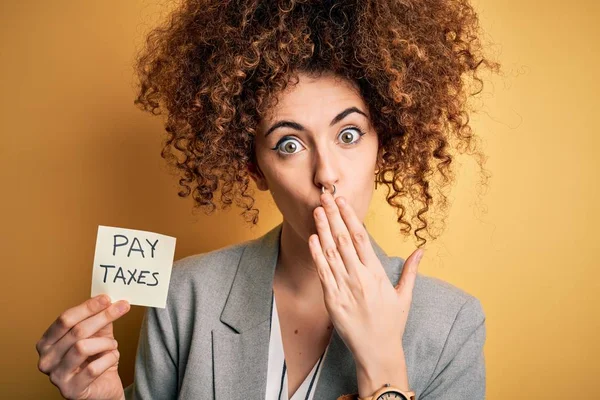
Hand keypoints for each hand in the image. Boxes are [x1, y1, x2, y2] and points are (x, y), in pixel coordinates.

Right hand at [36, 295, 129, 399]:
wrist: (103, 388)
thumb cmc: (96, 360)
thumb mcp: (97, 335)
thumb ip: (99, 319)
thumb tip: (109, 300)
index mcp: (47, 342)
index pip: (65, 319)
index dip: (87, 307)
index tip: (107, 298)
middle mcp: (46, 360)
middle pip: (76, 331)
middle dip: (102, 317)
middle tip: (122, 308)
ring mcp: (56, 377)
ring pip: (82, 348)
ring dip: (106, 343)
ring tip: (113, 345)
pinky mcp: (71, 390)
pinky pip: (93, 368)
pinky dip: (109, 359)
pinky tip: (112, 358)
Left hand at [308, 191, 423, 368]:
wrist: (377, 351)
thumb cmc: (391, 323)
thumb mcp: (405, 295)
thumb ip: (410, 270)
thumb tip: (421, 249)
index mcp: (376, 273)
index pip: (361, 237)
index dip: (350, 216)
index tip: (343, 201)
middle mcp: (359, 277)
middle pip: (343, 239)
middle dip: (333, 216)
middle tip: (325, 196)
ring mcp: (344, 288)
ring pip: (331, 252)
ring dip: (322, 229)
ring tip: (317, 210)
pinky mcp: (332, 300)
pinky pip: (323, 273)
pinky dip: (317, 254)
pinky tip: (313, 238)